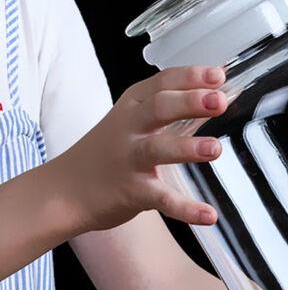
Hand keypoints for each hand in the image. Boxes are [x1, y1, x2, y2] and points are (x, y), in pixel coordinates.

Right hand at [55, 65, 228, 232]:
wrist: (66, 191)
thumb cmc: (110, 152)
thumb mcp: (132, 121)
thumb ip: (170, 110)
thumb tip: (216, 97)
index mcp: (133, 106)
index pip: (162, 83)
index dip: (190, 77)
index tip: (218, 74)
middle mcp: (129, 128)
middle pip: (158, 108)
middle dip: (189, 101)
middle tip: (219, 101)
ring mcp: (129, 159)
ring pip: (157, 149)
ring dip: (187, 147)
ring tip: (215, 148)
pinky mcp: (132, 192)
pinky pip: (162, 199)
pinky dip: (186, 209)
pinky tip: (209, 216)